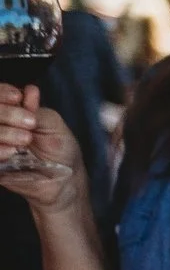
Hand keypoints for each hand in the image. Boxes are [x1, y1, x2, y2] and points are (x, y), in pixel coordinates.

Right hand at [0, 85, 85, 214]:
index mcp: (10, 111)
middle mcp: (0, 125)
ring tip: (26, 139)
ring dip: (3, 132)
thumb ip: (37, 110)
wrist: (63, 179)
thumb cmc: (60, 148)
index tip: (17, 97)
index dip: (2, 93)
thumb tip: (30, 90)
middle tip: (30, 123)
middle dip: (5, 113)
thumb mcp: (53, 125)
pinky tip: (11, 152)